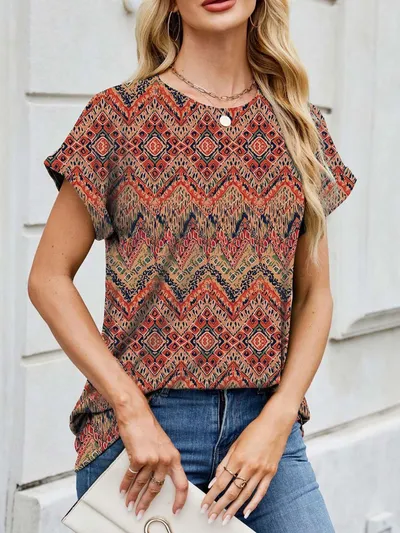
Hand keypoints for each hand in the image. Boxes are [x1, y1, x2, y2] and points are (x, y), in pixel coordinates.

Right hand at [115, 395, 188, 518]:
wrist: (136, 414)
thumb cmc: (148, 427)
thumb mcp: (162, 445)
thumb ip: (163, 462)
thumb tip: (158, 480)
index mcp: (174, 457)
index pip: (182, 483)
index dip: (180, 499)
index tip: (176, 509)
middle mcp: (165, 459)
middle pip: (157, 488)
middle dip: (147, 502)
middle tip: (141, 511)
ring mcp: (152, 459)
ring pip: (142, 484)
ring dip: (134, 496)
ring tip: (129, 503)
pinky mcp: (138, 458)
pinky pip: (131, 476)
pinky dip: (125, 485)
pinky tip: (123, 490)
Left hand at [200, 393, 297, 524]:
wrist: (275, 424)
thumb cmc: (254, 430)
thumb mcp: (236, 444)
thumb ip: (224, 463)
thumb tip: (214, 480)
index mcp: (238, 457)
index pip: (221, 482)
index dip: (211, 495)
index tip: (204, 504)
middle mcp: (249, 466)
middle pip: (232, 491)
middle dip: (219, 506)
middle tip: (210, 517)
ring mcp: (261, 471)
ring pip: (245, 495)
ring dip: (233, 509)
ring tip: (224, 519)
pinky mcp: (271, 473)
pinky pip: (261, 492)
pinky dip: (253, 504)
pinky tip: (245, 512)